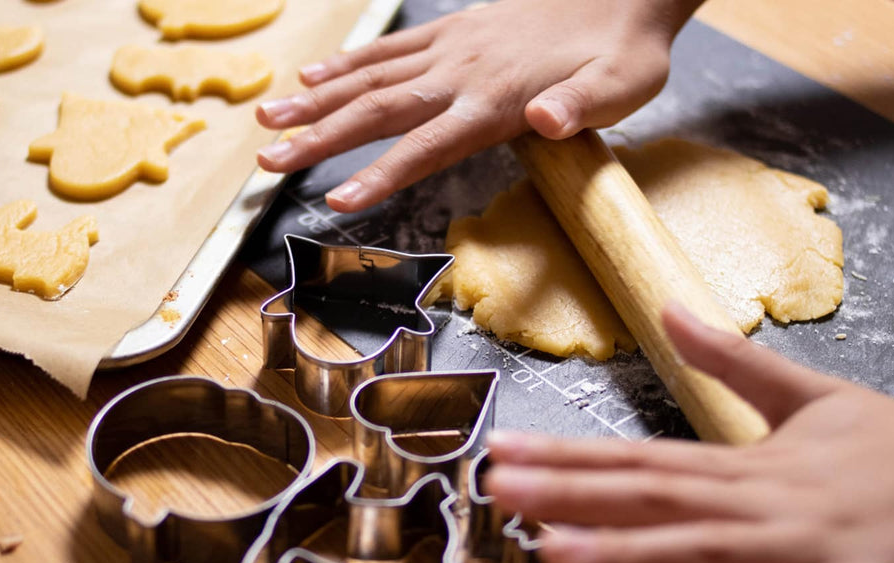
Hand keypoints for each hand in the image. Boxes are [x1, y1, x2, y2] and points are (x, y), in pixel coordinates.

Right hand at [255, 0, 701, 211]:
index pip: (427, 144)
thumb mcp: (621, 86)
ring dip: (318, 102)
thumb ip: (581, 107)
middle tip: (270, 162)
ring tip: (269, 121)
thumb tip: (547, 122)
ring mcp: (452, 48)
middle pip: (379, 109)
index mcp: (496, 99)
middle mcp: (461, 73)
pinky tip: (314, 77)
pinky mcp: (453, 32)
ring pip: (372, 77)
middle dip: (321, 139)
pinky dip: (348, 64)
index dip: (382, 173)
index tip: (339, 199)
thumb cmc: (624, 51)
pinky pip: (389, 49)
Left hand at [485, 304, 893, 562]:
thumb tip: (667, 311)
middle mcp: (762, 501)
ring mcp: (804, 548)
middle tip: (498, 487)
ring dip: (626, 551)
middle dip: (571, 494)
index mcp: (749, 463)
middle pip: (653, 497)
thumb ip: (732, 362)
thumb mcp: (813, 398)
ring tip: (551, 547)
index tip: (508, 451)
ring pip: (700, 551)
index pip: (641, 457)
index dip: (570, 456)